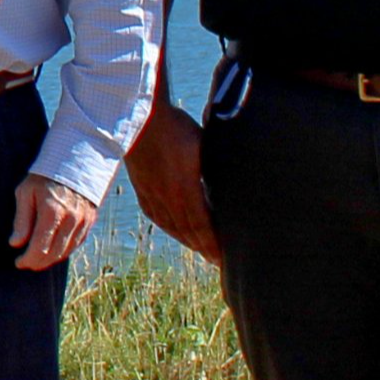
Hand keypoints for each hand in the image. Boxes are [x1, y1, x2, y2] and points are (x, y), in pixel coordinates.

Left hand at [10, 172, 97, 272]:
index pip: (40, 247)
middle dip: (38, 262)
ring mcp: (83, 222)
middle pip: (54, 253)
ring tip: (37, 260)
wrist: (75, 162)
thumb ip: (22, 220)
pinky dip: (63, 252)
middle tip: (26, 263)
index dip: (28, 259)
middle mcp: (71, 220)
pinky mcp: (90, 222)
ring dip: (50, 260)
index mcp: (52, 212)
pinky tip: (53, 252)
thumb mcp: (26, 192)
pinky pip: (76, 244)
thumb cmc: (44, 176)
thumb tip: (15, 244)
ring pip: (66, 251)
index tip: (18, 262)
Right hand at [124, 104, 216, 261]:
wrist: (139, 118)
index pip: (202, 226)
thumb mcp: (204, 145)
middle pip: (188, 232)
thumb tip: (240, 178)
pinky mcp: (143, 189)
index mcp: (184, 189)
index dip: (213, 245)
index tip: (225, 258)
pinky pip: (158, 217)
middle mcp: (167, 197)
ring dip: (189, 241)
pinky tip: (177, 232)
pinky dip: (170, 229)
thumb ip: (217, 166)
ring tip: (202, 250)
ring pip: (172, 226)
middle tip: (218, 261)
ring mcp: (152, 194)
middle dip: (205, 248)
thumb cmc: (176, 127)